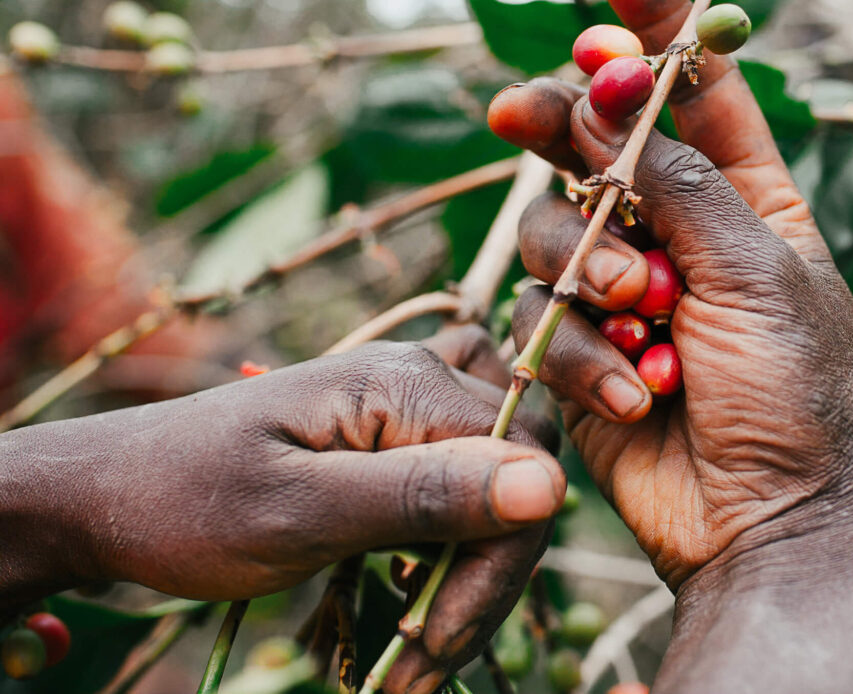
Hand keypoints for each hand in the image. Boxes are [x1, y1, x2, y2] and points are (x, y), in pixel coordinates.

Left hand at [0, 327, 562, 692]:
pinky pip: (452, 500)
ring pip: (490, 496)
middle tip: (416, 666)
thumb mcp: (300, 511)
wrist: (106, 495)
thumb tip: (550, 485)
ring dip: (463, 584)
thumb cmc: (185, 500)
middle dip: (481, 583)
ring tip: (406, 660)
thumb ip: (425, 494)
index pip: (520, 466)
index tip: (436, 642)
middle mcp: (419, 382)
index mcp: (406, 383)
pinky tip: (403, 607)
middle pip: (514, 479)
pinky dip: (441, 564)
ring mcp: (405, 411)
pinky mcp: (389, 445)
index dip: (499, 561)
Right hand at [493, 0, 852, 690]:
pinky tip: (637, 394)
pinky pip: (544, 321)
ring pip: (553, 230)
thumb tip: (617, 102)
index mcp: (748, 195)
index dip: (654, 15)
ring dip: (586, 266)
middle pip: (596, 144)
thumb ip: (679, 185)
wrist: (769, 521)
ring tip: (638, 312)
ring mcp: (625, 291)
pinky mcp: (581, 353)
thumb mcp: (756, 271)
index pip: (695, 84)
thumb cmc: (797, 395)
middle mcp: (679, 231)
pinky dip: (584, 352)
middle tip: (522, 113)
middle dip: (562, 124)